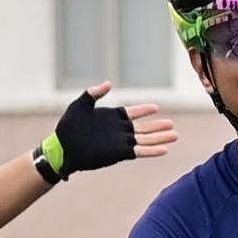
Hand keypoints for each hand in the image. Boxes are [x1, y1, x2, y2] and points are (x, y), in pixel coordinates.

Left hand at [37, 84, 176, 181]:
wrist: (63, 148)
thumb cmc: (68, 126)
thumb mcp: (80, 105)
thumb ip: (94, 93)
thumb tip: (109, 83)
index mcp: (111, 117)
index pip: (132, 113)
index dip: (143, 110)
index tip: (156, 107)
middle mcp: (119, 130)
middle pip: (143, 127)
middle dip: (157, 126)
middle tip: (172, 125)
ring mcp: (120, 142)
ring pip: (145, 139)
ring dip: (159, 138)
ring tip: (175, 136)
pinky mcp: (119, 153)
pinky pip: (139, 151)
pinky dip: (151, 150)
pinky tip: (164, 150)